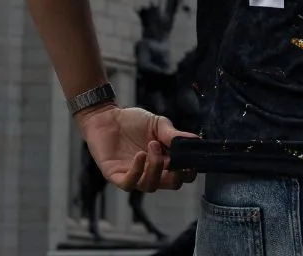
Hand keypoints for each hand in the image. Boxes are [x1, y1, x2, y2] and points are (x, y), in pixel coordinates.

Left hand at [75, 105, 199, 192]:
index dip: (189, 172)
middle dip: (175, 173)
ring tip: (152, 146)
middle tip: (171, 156)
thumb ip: (174, 134)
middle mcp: (151, 172)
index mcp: (164, 162)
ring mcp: (134, 176)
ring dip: (156, 168)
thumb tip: (196, 140)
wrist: (105, 116)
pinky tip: (140, 155)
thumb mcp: (157, 124)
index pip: (182, 176)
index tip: (190, 160)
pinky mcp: (116, 176)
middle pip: (170, 184)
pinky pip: (129, 183)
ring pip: (150, 186)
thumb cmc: (132, 121)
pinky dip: (137, 171)